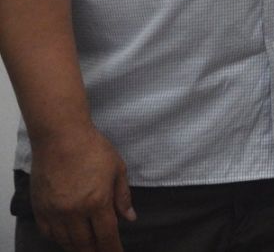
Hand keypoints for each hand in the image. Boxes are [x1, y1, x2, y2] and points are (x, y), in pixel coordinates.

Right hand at [28, 124, 133, 251]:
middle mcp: (74, 211)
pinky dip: (58, 239)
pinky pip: (48, 232)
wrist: (60, 136)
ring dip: (77, 247)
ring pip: (65, 241)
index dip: (113, 249)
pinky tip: (66, 238)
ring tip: (87, 248)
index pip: (106, 236)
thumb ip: (122, 197)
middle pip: (85, 243)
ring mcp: (54, 211)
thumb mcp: (117, 169)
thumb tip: (130, 218)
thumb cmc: (92, 148)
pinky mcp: (39, 207)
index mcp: (97, 202)